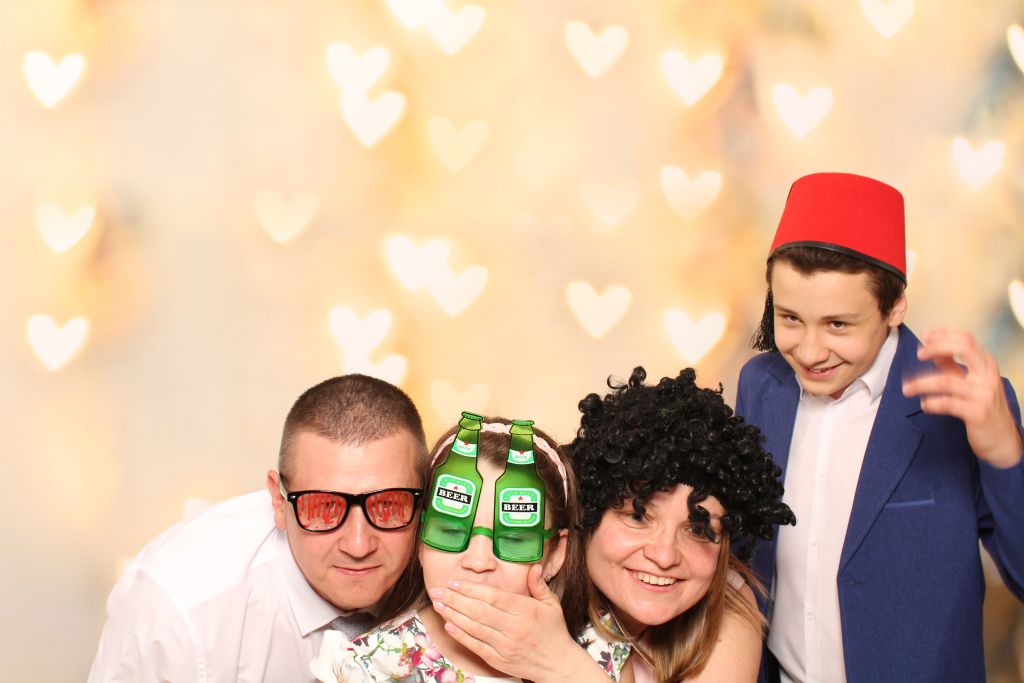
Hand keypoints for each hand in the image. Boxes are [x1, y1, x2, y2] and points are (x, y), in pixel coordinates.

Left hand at [427, 565, 605, 682]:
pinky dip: (460, 635)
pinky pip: (475, 646)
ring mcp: (504, 645)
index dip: (471, 589)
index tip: (454, 582)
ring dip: (453, 615)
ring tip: (438, 604)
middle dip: (455, 600)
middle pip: (478, 611)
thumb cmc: (553, 631)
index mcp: (525, 611)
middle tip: (437, 590)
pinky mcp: (498, 660)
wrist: (558, 664)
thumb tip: (533, 566)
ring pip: (473, 628)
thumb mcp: (552, 604)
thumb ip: (539, 585)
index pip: (493, 597)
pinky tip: (448, 625)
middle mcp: (513, 628)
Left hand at [902, 328, 1022, 467]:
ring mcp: (984, 394)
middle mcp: (988, 375)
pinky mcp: (978, 413)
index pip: (966, 339)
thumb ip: (953, 367)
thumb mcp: (971, 383)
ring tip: (906, 389)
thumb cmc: (984, 408)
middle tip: (918, 355)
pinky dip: (931, 403)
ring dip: (921, 383)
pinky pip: (947, 403)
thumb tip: (932, 350)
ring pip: (946, 380)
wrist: (1003, 441)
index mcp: (987, 365)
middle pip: (964, 348)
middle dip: (936, 347)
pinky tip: (925, 405)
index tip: (925, 336)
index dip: (944, 335)